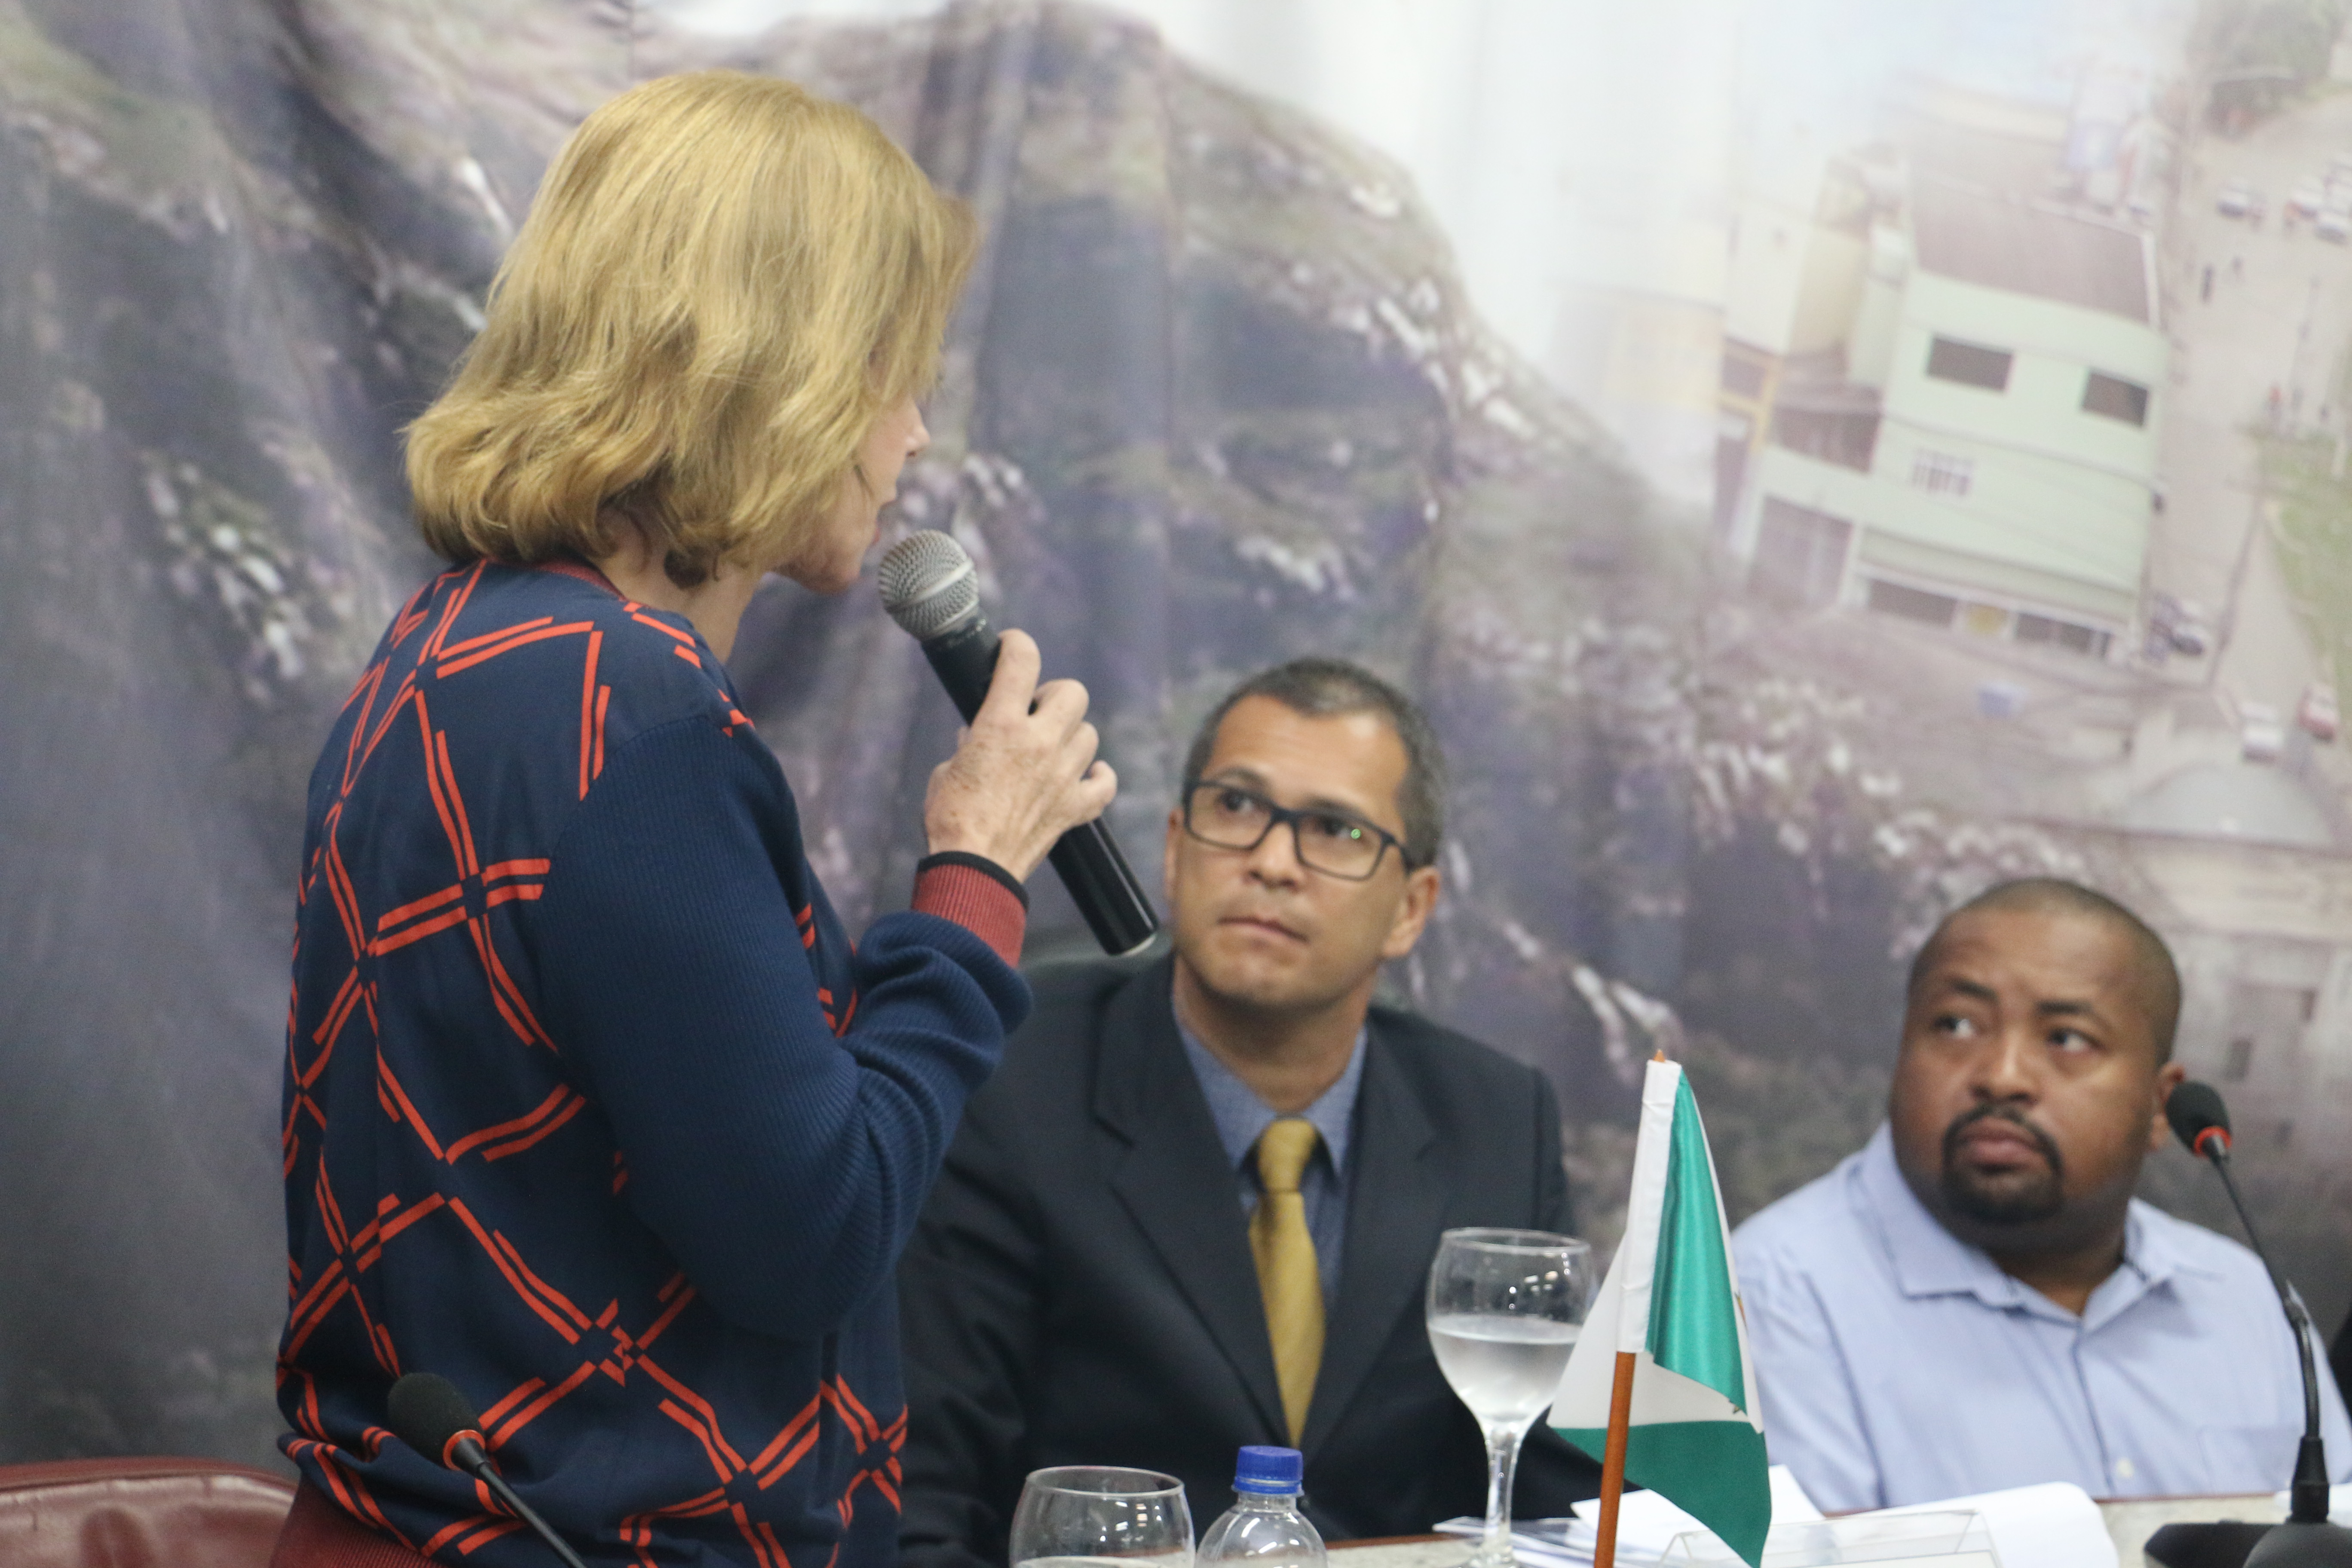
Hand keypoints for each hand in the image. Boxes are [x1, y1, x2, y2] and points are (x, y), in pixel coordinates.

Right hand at [923, 630, 1116, 881]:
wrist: (973, 869)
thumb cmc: (951, 820)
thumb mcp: (948, 769)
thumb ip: (969, 746)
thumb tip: (977, 736)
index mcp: (1001, 726)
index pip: (1022, 660)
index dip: (1017, 645)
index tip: (1011, 648)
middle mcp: (1039, 743)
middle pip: (1072, 692)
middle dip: (1054, 695)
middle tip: (1036, 711)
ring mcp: (1062, 775)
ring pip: (1089, 734)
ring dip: (1072, 736)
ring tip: (1052, 749)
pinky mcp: (1074, 807)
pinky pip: (1105, 783)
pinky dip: (1099, 777)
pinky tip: (1087, 776)